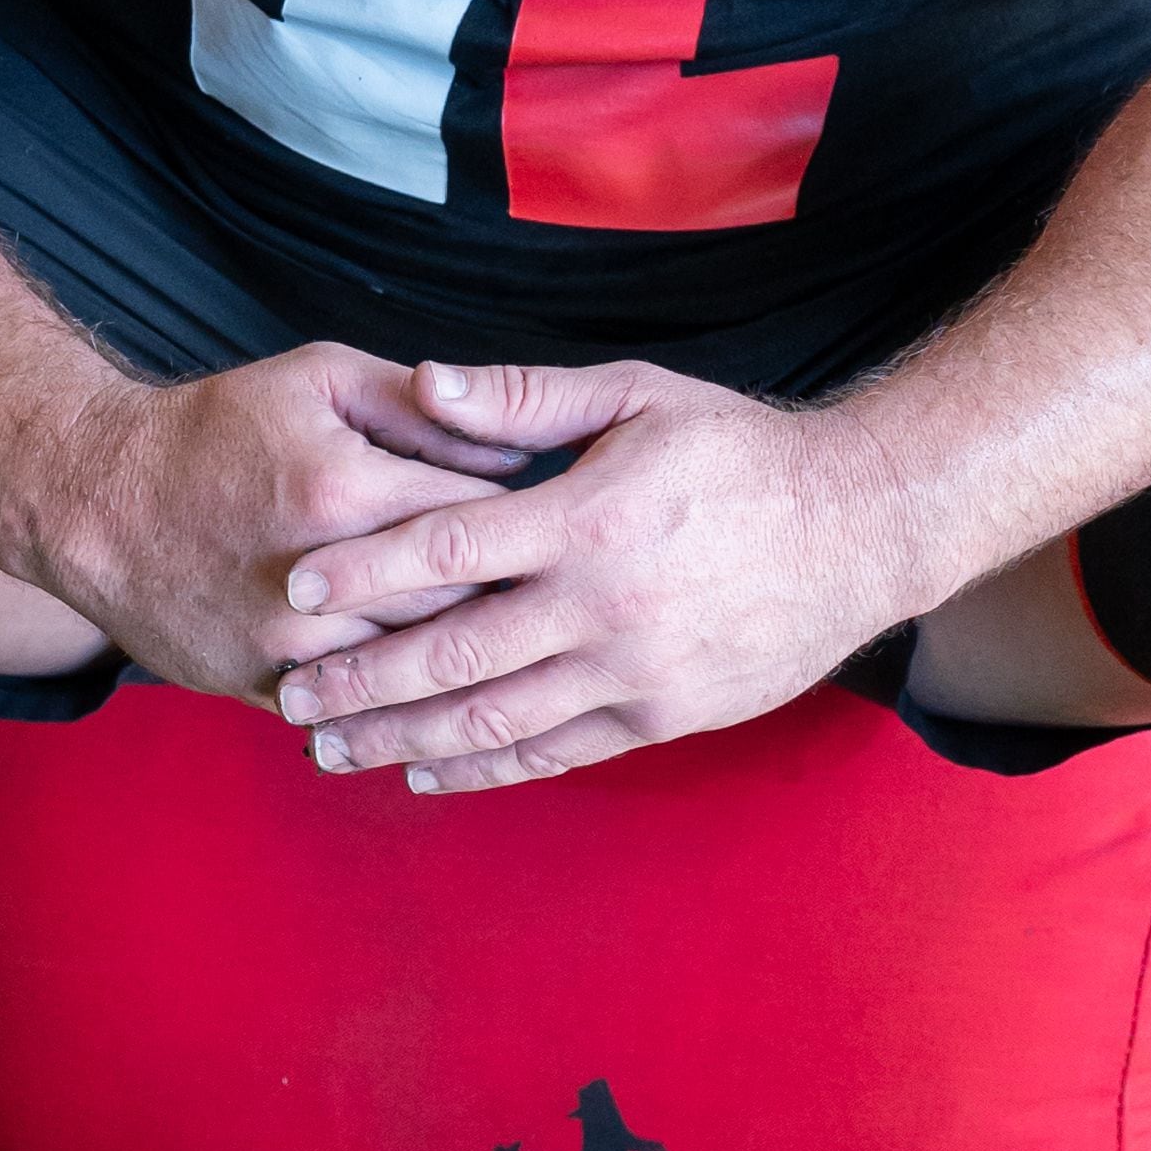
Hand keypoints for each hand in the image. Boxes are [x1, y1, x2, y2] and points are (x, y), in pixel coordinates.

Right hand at [34, 344, 536, 699]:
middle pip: (464, 609)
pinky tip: (440, 693)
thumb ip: (423, 408)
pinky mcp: (261, 687)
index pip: (486, 521)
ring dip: (468, 663)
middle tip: (557, 597)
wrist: (96, 499)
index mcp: (345, 491)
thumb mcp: (318, 379)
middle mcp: (320, 580)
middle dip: (515, 601)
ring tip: (516, 650)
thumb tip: (517, 451)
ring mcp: (287, 645)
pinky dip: (402, 706)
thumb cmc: (216, 428)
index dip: (531, 524)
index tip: (557, 525)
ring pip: (417, 674)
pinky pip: (358, 716)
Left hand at [266, 358, 915, 790]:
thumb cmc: (742, 452)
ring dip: (403, 737)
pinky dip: (484, 768)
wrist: (862, 529)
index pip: (449, 550)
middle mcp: (605, 607)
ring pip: (495, 720)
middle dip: (360, 680)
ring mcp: (635, 673)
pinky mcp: (662, 716)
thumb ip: (525, 398)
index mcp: (589, 519)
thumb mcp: (639, 396)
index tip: (299, 589)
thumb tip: (423, 382)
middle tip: (289, 695)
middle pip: (454, 654)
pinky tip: (425, 769)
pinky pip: (556, 751)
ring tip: (331, 747)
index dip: (365, 572)